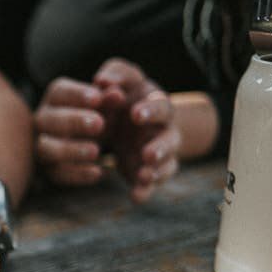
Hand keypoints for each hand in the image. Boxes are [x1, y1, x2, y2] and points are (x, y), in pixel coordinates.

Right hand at [33, 77, 105, 185]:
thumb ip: (114, 93)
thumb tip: (114, 92)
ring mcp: (43, 146)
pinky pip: (58, 174)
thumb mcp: (113, 98)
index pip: (59, 92)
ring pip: (46, 148)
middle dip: (73, 121)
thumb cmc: (105, 111)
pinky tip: (98, 172)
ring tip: (96, 151)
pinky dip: (77, 174)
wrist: (104, 139)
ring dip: (71, 150)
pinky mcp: (50, 169)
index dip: (77, 94)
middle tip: (99, 124)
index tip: (98, 98)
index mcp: (56, 98)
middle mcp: (44, 120)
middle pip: (48, 120)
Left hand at [94, 59, 180, 202]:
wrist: (130, 118)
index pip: (160, 106)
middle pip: (170, 139)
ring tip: (144, 176)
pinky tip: (135, 196)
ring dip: (155, 171)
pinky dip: (145, 190)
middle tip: (147, 154)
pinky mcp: (149, 170)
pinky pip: (151, 183)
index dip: (150, 111)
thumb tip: (101, 80)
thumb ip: (115, 75)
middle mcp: (163, 130)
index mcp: (156, 106)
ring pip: (165, 164)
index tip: (135, 115)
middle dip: (160, 147)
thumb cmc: (126, 96)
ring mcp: (158, 152)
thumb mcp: (122, 81)